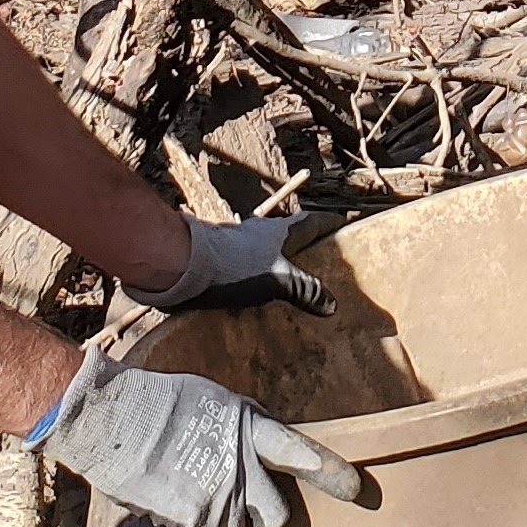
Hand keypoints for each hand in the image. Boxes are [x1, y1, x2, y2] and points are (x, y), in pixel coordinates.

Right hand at [34, 344, 362, 526]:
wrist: (111, 415)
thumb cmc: (156, 402)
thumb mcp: (211, 401)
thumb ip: (239, 428)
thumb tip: (249, 453)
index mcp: (249, 427)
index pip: (300, 453)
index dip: (330, 473)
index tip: (355, 490)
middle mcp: (241, 465)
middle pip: (276, 515)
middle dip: (260, 514)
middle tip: (236, 500)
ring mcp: (217, 496)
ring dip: (218, 524)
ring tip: (191, 495)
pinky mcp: (189, 520)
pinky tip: (177, 519)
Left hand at [124, 213, 338, 315]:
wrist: (180, 267)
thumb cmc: (233, 267)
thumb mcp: (279, 279)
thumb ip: (306, 290)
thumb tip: (332, 304)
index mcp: (278, 231)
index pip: (312, 222)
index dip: (330, 223)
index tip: (346, 222)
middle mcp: (258, 234)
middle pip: (288, 236)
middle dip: (305, 247)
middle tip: (322, 263)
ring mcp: (236, 247)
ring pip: (266, 253)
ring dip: (279, 265)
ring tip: (292, 287)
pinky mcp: (219, 263)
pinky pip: (247, 270)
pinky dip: (258, 280)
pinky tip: (259, 299)